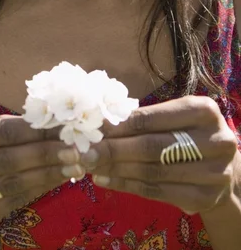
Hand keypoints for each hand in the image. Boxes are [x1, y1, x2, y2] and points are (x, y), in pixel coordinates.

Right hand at [0, 115, 79, 246]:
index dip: (34, 130)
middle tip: (74, 150)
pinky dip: (36, 191)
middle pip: (7, 159)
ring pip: (11, 184)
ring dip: (46, 174)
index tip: (63, 128)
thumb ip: (4, 127)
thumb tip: (50, 121)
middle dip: (45, 153)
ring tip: (72, 166)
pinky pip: (10, 204)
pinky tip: (54, 181)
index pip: (0, 132)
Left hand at [76, 96, 238, 214]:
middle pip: (152, 147)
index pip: (151, 119)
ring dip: (116, 170)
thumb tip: (98, 121)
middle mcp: (215, 140)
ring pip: (152, 171)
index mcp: (203, 111)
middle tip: (86, 152)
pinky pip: (157, 192)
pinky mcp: (206, 197)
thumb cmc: (187, 133)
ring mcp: (214, 172)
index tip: (93, 129)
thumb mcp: (173, 117)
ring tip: (91, 166)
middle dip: (114, 150)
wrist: (221, 167)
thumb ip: (142, 118)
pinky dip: (127, 186)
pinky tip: (106, 180)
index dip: (119, 125)